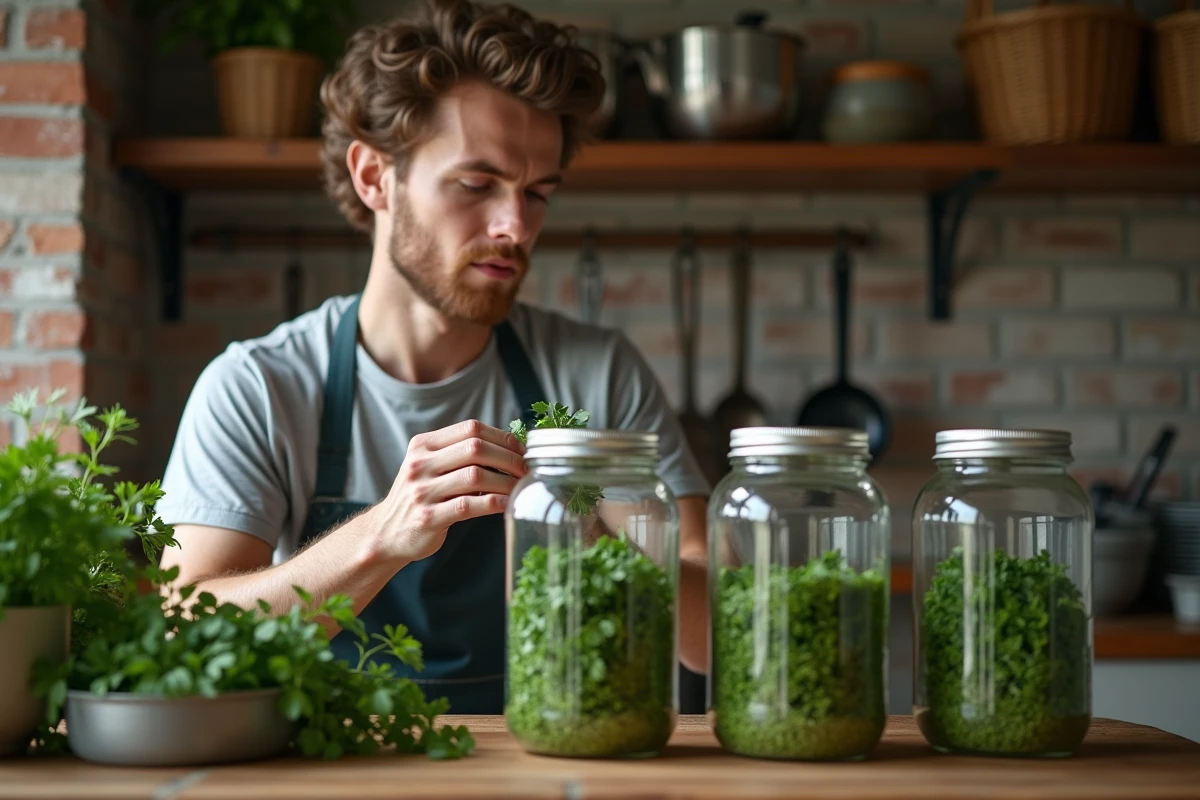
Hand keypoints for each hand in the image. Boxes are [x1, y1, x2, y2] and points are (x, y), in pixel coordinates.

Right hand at [375, 419, 527, 563]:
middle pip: (475, 448)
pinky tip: (507, 504)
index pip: (470, 428)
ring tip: (521, 486)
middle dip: (509, 457)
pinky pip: (469, 505)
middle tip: (527, 469)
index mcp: (423, 445)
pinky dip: (494, 503)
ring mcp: (422, 491)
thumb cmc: (419, 497)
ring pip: (475, 476)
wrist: (386, 532)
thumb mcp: (429, 466)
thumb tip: (510, 446)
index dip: (502, 437)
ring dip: (506, 481)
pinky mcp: (428, 518)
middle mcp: (420, 464)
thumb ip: (459, 454)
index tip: (521, 449)